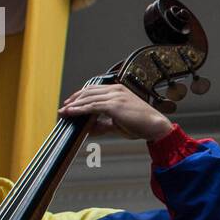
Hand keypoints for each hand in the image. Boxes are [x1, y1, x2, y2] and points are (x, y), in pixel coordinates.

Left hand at [58, 84, 173, 139]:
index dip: (80, 96)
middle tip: (64, 109)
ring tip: (64, 112)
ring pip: (88, 98)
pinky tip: (71, 113)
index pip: (94, 90)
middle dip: (74, 100)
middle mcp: (116, 90)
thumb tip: (89, 129)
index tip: (71, 104)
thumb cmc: (141, 125)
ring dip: (74, 105)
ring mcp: (115, 96)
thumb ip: (103, 124)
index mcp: (118, 91)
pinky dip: (79, 110)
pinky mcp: (114, 105)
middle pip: (88, 92)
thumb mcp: (118, 124)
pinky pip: (92, 106)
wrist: (155, 126)